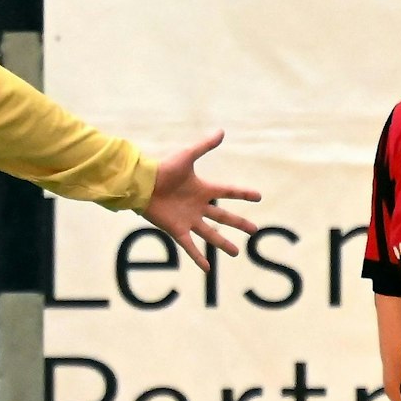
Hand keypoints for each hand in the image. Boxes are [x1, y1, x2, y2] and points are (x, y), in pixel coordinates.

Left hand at [138, 130, 260, 270]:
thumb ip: (204, 146)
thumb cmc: (163, 169)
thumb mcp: (187, 156)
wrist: (142, 184)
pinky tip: (207, 269)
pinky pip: (190, 246)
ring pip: (210, 234)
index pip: (228, 192)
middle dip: (239, 223)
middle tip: (254, 231)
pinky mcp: (176, 230)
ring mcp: (188, 219)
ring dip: (223, 244)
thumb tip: (221, 131)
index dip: (243, 194)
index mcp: (202, 189)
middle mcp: (197, 206)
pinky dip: (198, 257)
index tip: (258, 197)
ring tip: (236, 253)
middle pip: (223, 217)